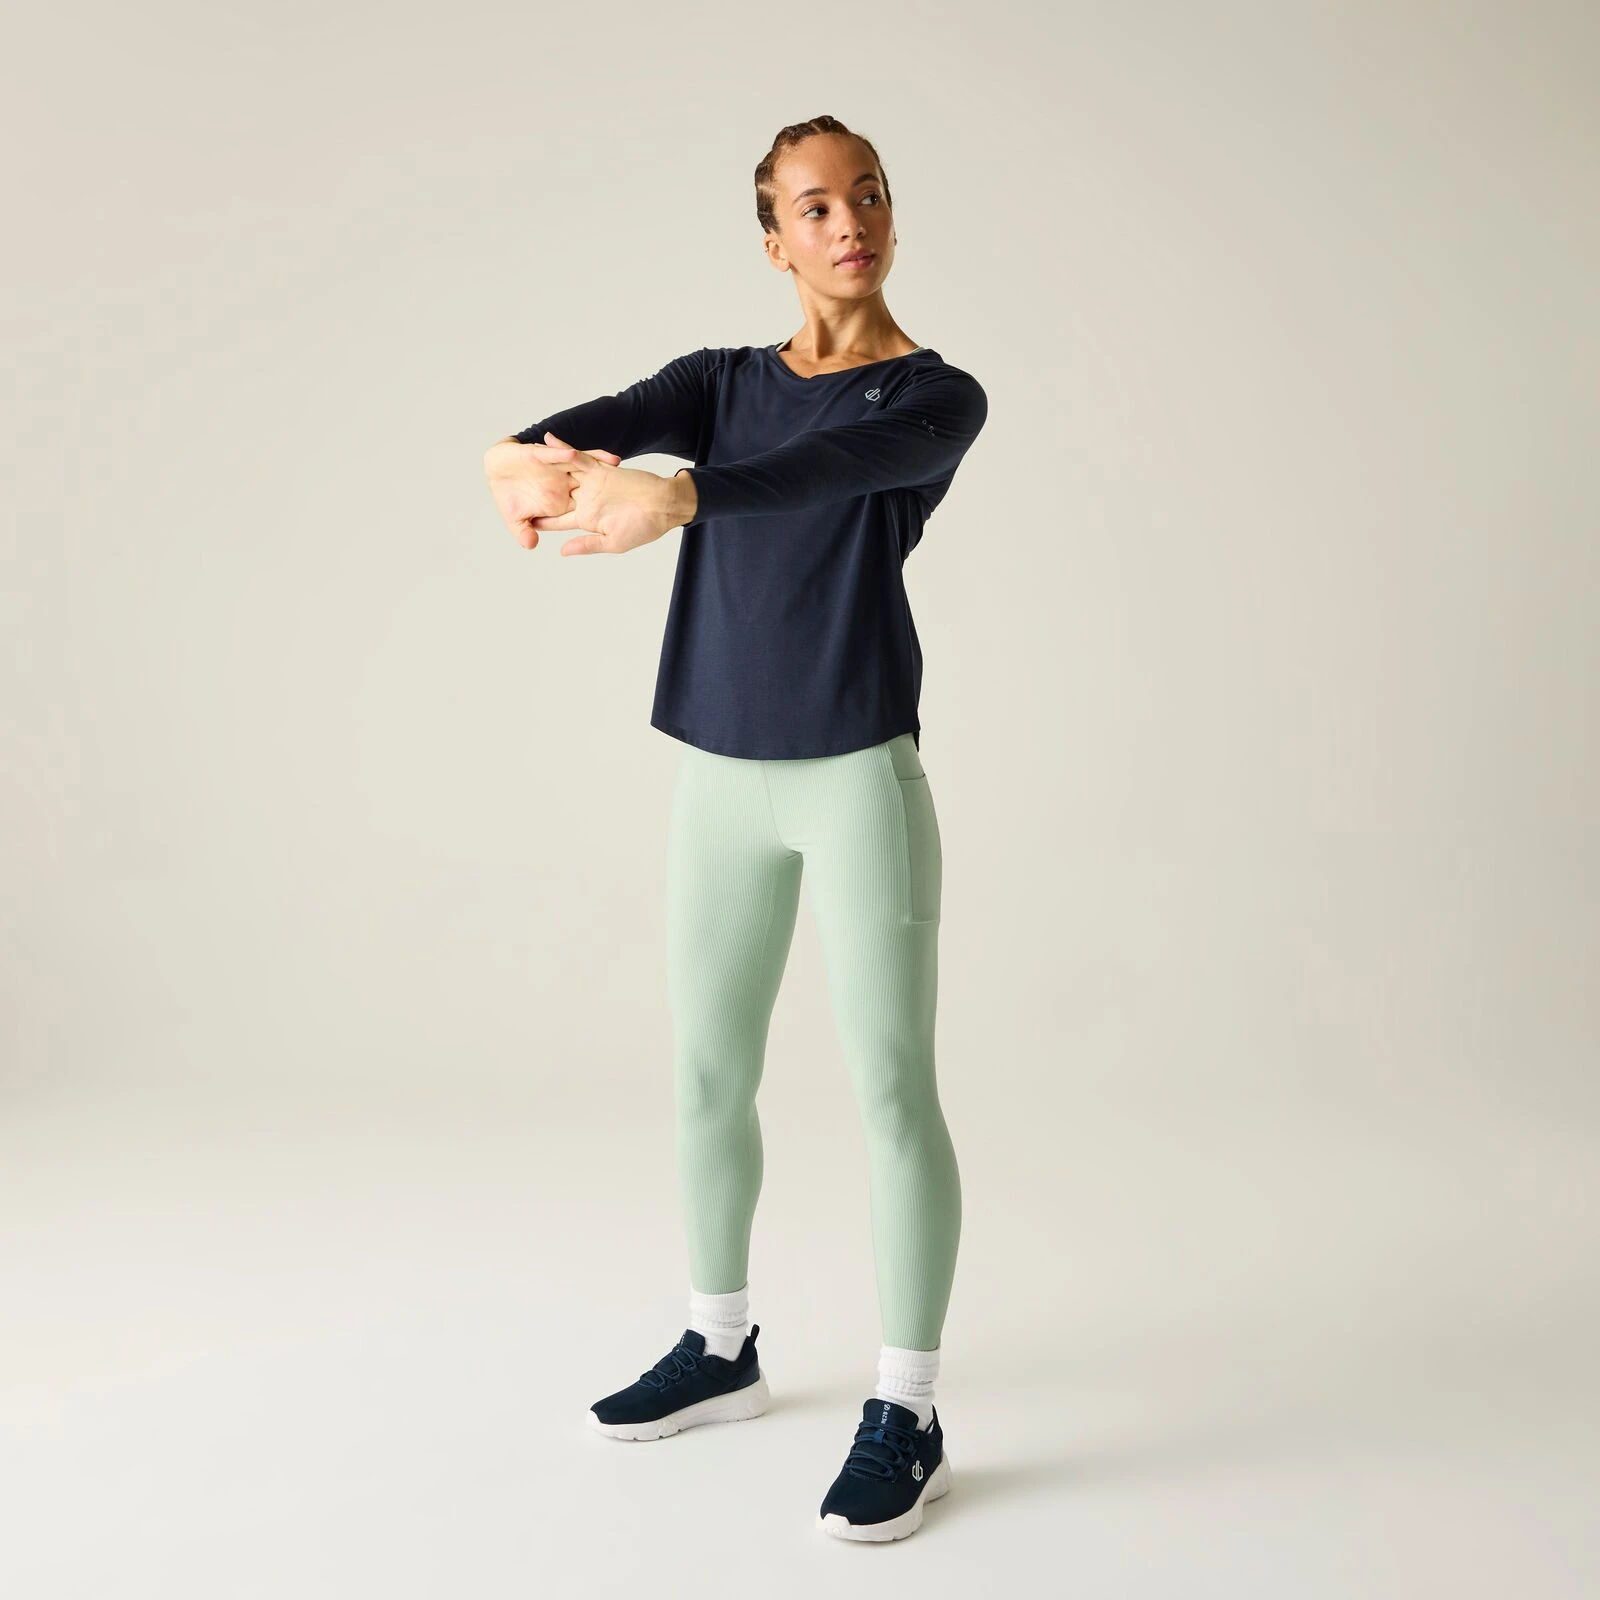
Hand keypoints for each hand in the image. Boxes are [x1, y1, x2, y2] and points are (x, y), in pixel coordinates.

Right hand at [483, 436, 623, 549]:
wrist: (493, 464)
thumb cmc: (503, 491)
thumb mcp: (515, 516)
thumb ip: (525, 531)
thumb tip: (534, 546)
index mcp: (559, 503)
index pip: (578, 510)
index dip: (597, 513)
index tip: (619, 517)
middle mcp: (561, 485)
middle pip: (589, 486)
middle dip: (609, 487)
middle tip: (633, 488)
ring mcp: (554, 468)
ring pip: (581, 466)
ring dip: (598, 463)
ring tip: (616, 463)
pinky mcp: (544, 452)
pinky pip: (560, 451)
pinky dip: (567, 449)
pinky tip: (581, 447)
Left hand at [526, 433, 693, 556]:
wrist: (665, 505)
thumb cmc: (644, 528)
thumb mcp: (613, 543)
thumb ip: (587, 544)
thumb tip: (562, 551)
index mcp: (587, 520)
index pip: (559, 521)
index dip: (542, 521)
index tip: (524, 521)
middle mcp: (587, 500)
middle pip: (557, 494)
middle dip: (537, 489)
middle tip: (515, 482)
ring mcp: (593, 484)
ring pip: (563, 473)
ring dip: (545, 464)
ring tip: (524, 455)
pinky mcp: (601, 470)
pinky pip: (579, 458)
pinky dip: (564, 450)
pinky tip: (548, 441)